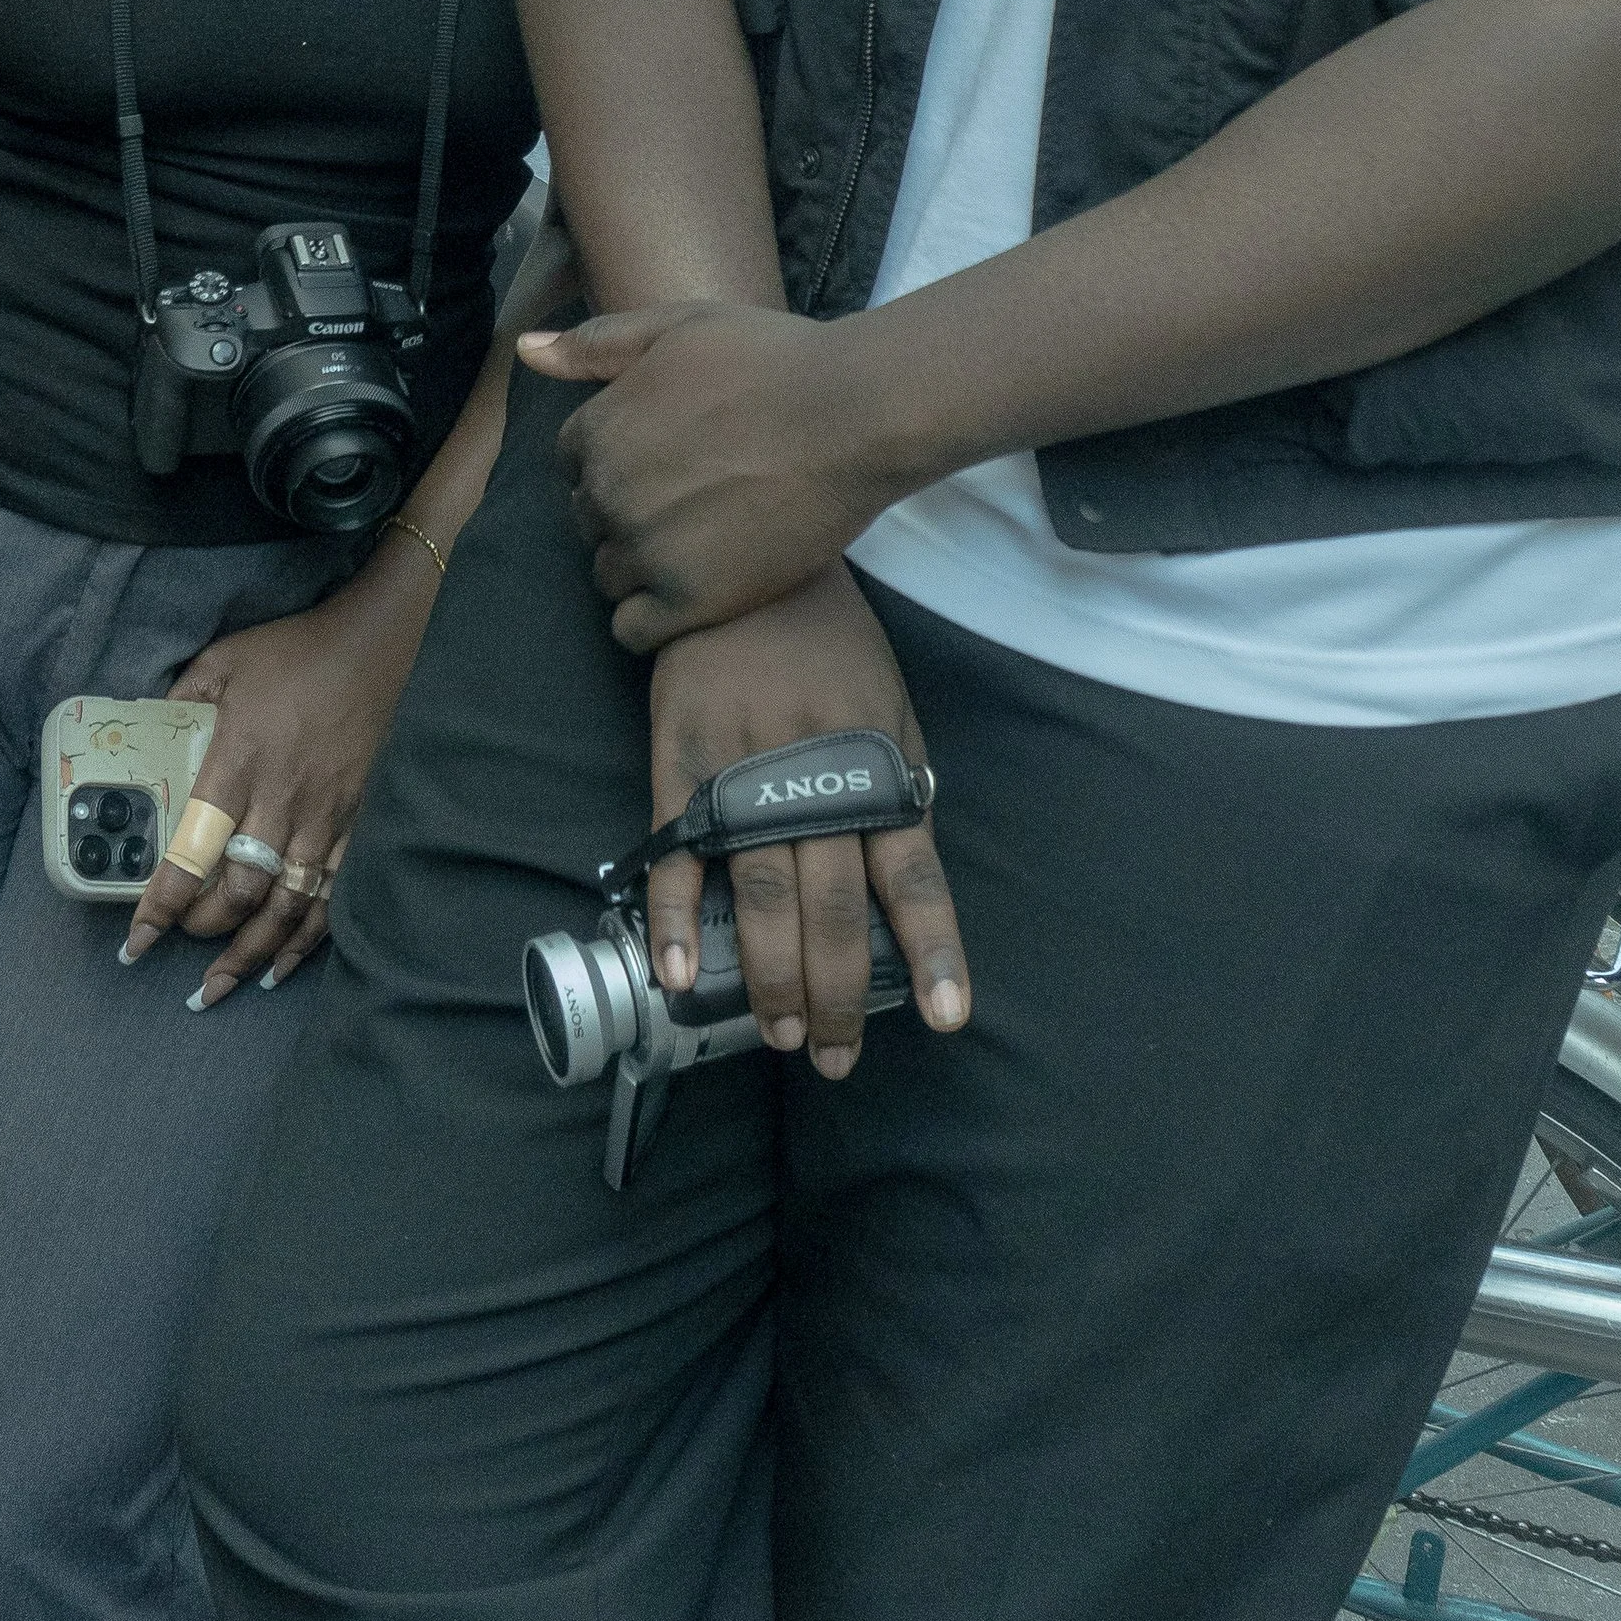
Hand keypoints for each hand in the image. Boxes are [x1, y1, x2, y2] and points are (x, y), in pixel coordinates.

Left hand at [118, 537, 434, 1005]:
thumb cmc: (299, 652)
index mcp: (240, 762)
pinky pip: (332, 897)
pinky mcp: (360, 825)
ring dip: (250, 954)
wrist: (384, 645)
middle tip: (175, 944)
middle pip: (240, 890)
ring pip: (286, 907)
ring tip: (217, 989)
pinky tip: (281, 968)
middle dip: (203, 928)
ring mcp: (327, 818)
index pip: (193, 849)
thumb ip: (181, 697)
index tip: (136, 936)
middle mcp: (283, 801)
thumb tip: (142, 725)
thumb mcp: (224, 660)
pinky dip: (306, 940)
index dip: (162, 901)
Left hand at [522, 298, 894, 647]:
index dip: (617, 464)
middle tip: (691, 504)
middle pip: (590, 522)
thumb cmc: (774, 360)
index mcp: (598, 430)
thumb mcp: (679, 326)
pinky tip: (693, 595)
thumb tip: (525, 351)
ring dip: (640, 567)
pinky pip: (633, 630)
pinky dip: (653, 618)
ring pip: (609, 576)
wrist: (853, 417)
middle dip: (627, 514)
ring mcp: (645, 551)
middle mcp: (608, 493)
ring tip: (699, 548)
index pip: (573, 465)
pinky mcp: (688, 602)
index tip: (665, 463)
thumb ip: (596, 344)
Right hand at [645, 570, 969, 1076]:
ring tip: (778, 1034)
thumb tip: (901, 887)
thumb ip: (896, 792)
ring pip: (762, 895)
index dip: (931, 950)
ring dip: (770, 976)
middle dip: (836, 994)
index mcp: (876, 767)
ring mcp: (744, 771)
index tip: (945, 1017)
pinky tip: (682, 977)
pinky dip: (675, 920)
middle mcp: (815, 777)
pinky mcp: (681, 759)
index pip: (912, 876)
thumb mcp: (891, 709)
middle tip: (833, 1055)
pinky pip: (677, 854)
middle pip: (834, 908)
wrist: (754, 566)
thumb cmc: (833, 647)